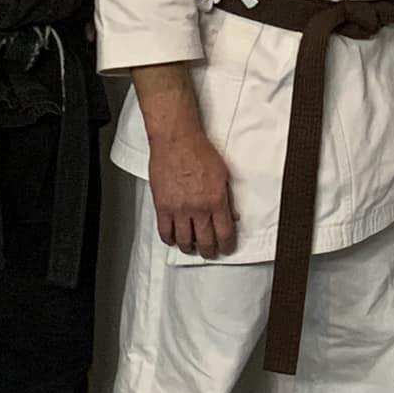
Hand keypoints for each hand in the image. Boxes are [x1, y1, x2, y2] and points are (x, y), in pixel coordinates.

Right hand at [148, 125, 237, 257]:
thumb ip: (227, 198)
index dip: (226, 245)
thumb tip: (232, 216)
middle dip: (209, 251)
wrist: (177, 140)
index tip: (226, 248)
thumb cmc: (199, 151)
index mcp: (216, 200)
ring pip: (184, 241)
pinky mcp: (162, 206)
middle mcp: (198, 208)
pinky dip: (170, 239)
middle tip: (210, 252)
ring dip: (189, 247)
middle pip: (205, 242)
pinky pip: (165, 232)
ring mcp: (179, 209)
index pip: (224, 233)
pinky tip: (174, 238)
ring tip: (191, 247)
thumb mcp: (223, 174)